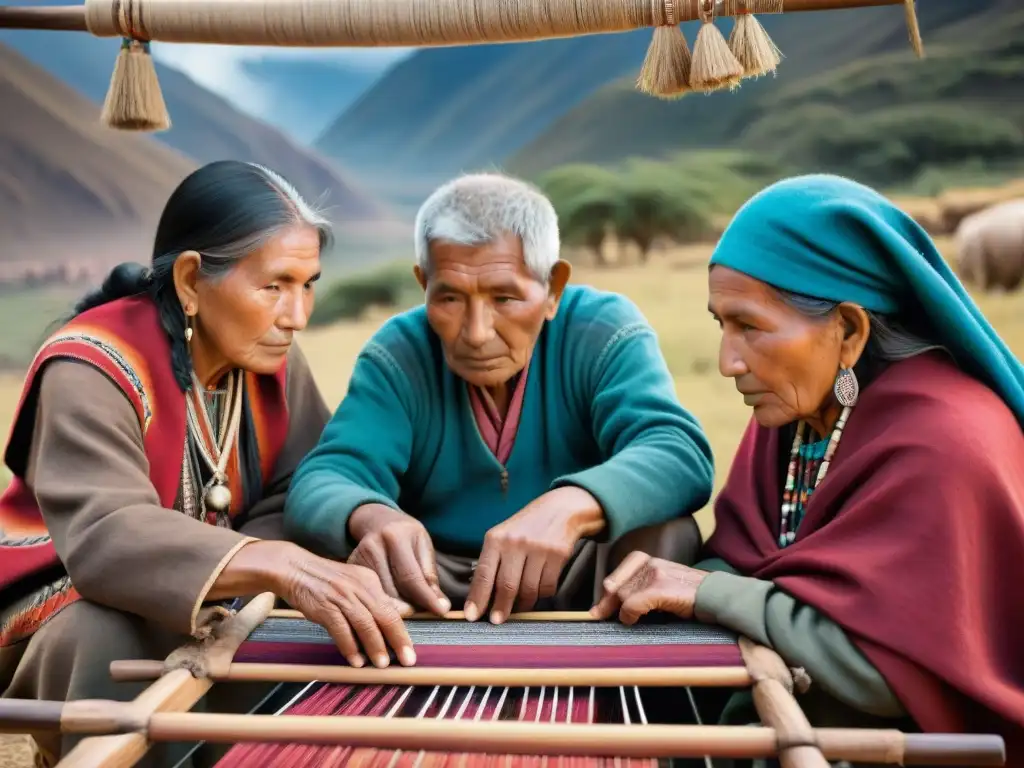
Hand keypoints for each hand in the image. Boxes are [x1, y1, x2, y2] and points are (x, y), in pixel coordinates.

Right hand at [275, 543, 416, 668]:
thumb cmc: (327, 581)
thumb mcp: (355, 583)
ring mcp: (342, 596)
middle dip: (398, 641)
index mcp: (370, 581)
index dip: (404, 631)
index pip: (392, 609)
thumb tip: (399, 616)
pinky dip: (349, 646)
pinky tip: (355, 660)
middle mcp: (360, 587)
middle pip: (385, 616)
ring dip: (375, 646)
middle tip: (407, 661)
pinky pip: (341, 629)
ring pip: (365, 624)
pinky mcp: (324, 606)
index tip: (411, 651)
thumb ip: (374, 600)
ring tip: (382, 664)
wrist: (295, 569)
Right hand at [348, 504, 449, 615]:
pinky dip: (381, 602)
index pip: (411, 577)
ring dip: (396, 608)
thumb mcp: (423, 546)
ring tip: (408, 608)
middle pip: (393, 590)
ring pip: (379, 596)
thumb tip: (441, 605)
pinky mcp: (351, 567)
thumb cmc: (406, 536)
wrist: (379, 521)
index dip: (426, 598)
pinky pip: (367, 593)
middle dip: (410, 606)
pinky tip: (390, 603)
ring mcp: (359, 557)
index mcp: (396, 537)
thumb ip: (430, 575)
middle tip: (422, 612)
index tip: (440, 612)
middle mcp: (374, 546)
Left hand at [465, 486, 604, 622]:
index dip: (477, 598)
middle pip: (506, 586)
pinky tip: (538, 589)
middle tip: (496, 621)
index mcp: (496, 539)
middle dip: (500, 608)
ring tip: (520, 606)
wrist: (560, 510)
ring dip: (524, 603)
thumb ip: (492, 562)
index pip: (484, 574)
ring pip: (529, 589)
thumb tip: (479, 597)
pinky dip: (542, 594)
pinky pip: (547, 587)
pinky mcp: (558, 555)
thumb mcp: (502, 537)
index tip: (471, 616)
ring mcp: (538, 548)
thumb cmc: (525, 528)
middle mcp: (516, 543)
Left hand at [589, 551, 707, 623]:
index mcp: (648, 560)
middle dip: (606, 604)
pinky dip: (629, 615)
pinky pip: (632, 604)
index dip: (606, 593)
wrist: (716, 596)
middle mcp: (650, 564)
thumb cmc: (690, 595)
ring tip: (625, 620)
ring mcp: (655, 575)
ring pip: (623, 595)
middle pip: (617, 586)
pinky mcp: (660, 588)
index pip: (616, 575)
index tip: (598, 609)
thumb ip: (640, 588)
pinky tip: (633, 620)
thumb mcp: (661, 584)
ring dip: (620, 611)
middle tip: (599, 616)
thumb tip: (616, 605)